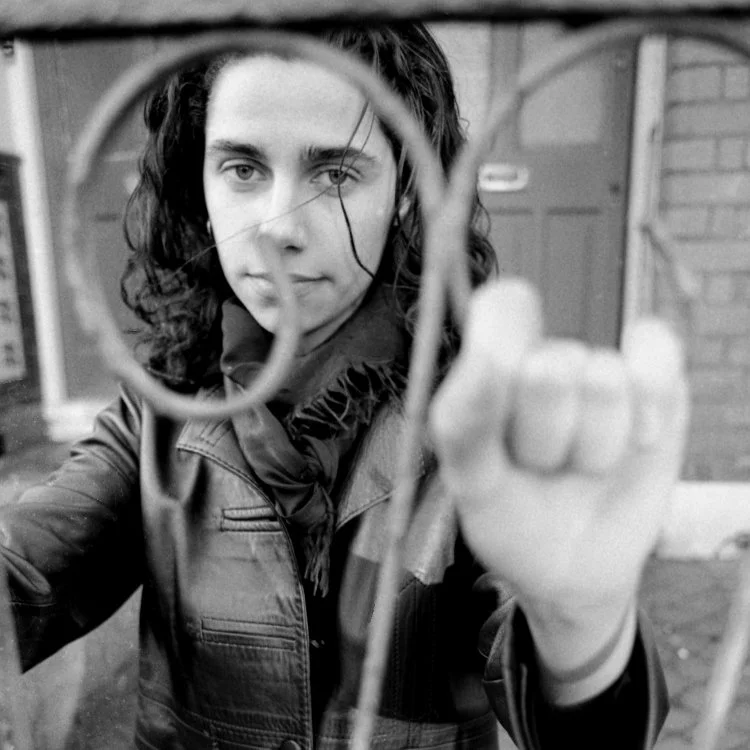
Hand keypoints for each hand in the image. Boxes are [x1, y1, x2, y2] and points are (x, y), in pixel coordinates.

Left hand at [429, 278, 688, 683]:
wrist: (576, 566)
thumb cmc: (511, 519)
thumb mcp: (472, 480)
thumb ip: (465, 420)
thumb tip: (486, 356)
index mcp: (489, 370)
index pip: (500, 310)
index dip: (502, 340)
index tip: (502, 388)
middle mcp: (543, 360)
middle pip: (551, 365)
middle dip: (546, 438)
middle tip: (538, 466)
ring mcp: (599, 368)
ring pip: (605, 378)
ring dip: (593, 448)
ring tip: (576, 468)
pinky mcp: (654, 383)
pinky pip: (657, 352)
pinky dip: (652, 404)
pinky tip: (638, 438)